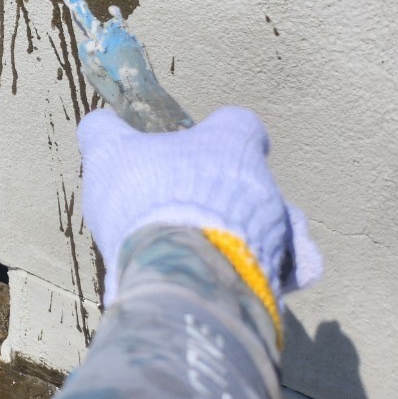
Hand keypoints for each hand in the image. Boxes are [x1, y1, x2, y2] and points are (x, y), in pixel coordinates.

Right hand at [77, 106, 321, 303]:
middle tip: (190, 208)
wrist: (179, 274)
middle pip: (255, 178)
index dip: (220, 131)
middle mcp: (264, 184)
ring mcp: (279, 231)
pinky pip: (296, 266)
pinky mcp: (284, 276)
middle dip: (228, 190)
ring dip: (251, 230)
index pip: (238, 122)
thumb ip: (104, 132)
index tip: (202, 143)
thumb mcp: (108, 155)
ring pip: (277, 222)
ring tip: (215, 246)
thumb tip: (101, 122)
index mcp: (228, 144)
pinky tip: (250, 272)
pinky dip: (277, 268)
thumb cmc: (146, 200)